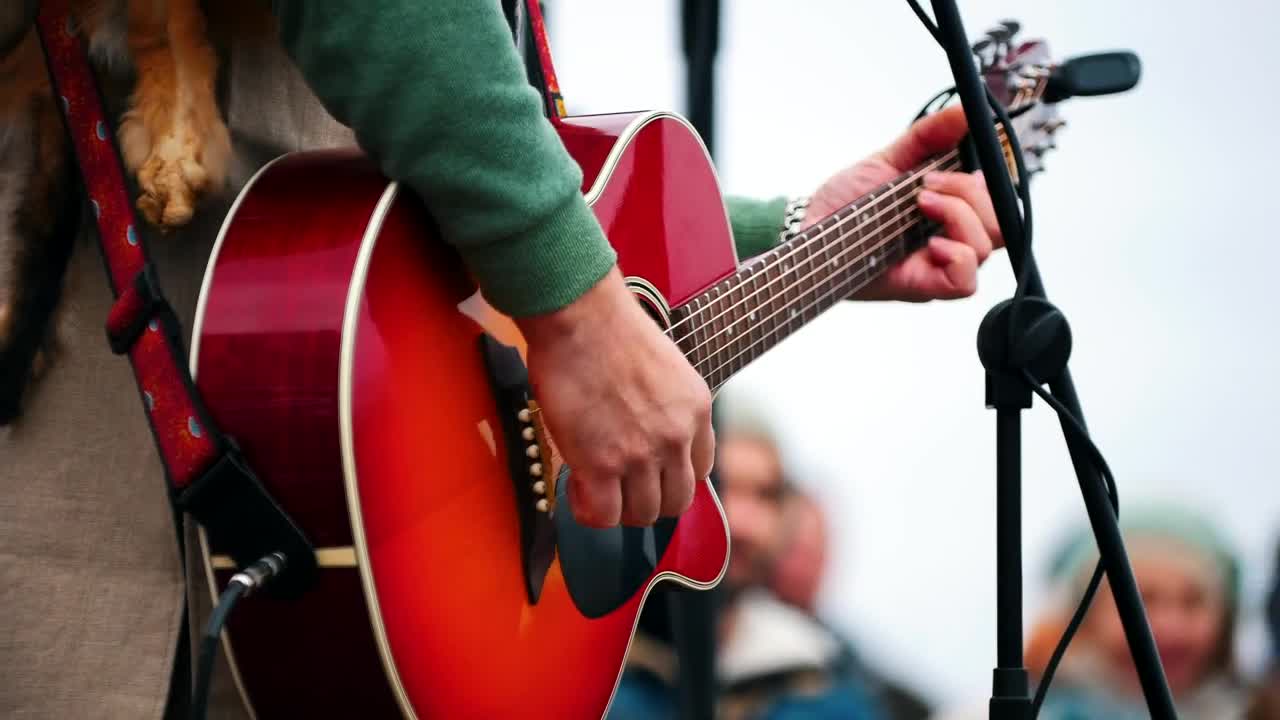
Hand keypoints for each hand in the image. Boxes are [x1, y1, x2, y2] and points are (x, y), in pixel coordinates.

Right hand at [516, 268, 715, 527]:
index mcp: (696, 410)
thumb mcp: (666, 367)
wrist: (580, 315)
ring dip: (617, 507)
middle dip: (647, 500)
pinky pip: (604, 515)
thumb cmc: (609, 328)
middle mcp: (676, 436)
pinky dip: (590, 511)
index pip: (700, 470)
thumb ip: (668, 405)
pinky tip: (577, 488)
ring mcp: (641, 454)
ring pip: (641, 514)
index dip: (671, 477)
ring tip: (594, 485)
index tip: (649, 473)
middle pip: (675, 502)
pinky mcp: (602, 464)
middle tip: (620, 486)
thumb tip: (648, 429)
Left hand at [804, 105, 1002, 301]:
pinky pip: (964, 283)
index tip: (968, 162)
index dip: (995, 183)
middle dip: (970, 194)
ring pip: (986, 248)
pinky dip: (957, 256)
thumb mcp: (890, 159)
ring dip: (959, 216)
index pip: (998, 203)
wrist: (810, 227)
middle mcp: (951, 240)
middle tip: (927, 184)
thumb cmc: (848, 201)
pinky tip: (931, 243)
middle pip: (1000, 224)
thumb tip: (965, 110)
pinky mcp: (921, 287)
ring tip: (919, 202)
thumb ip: (929, 136)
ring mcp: (938, 266)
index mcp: (951, 212)